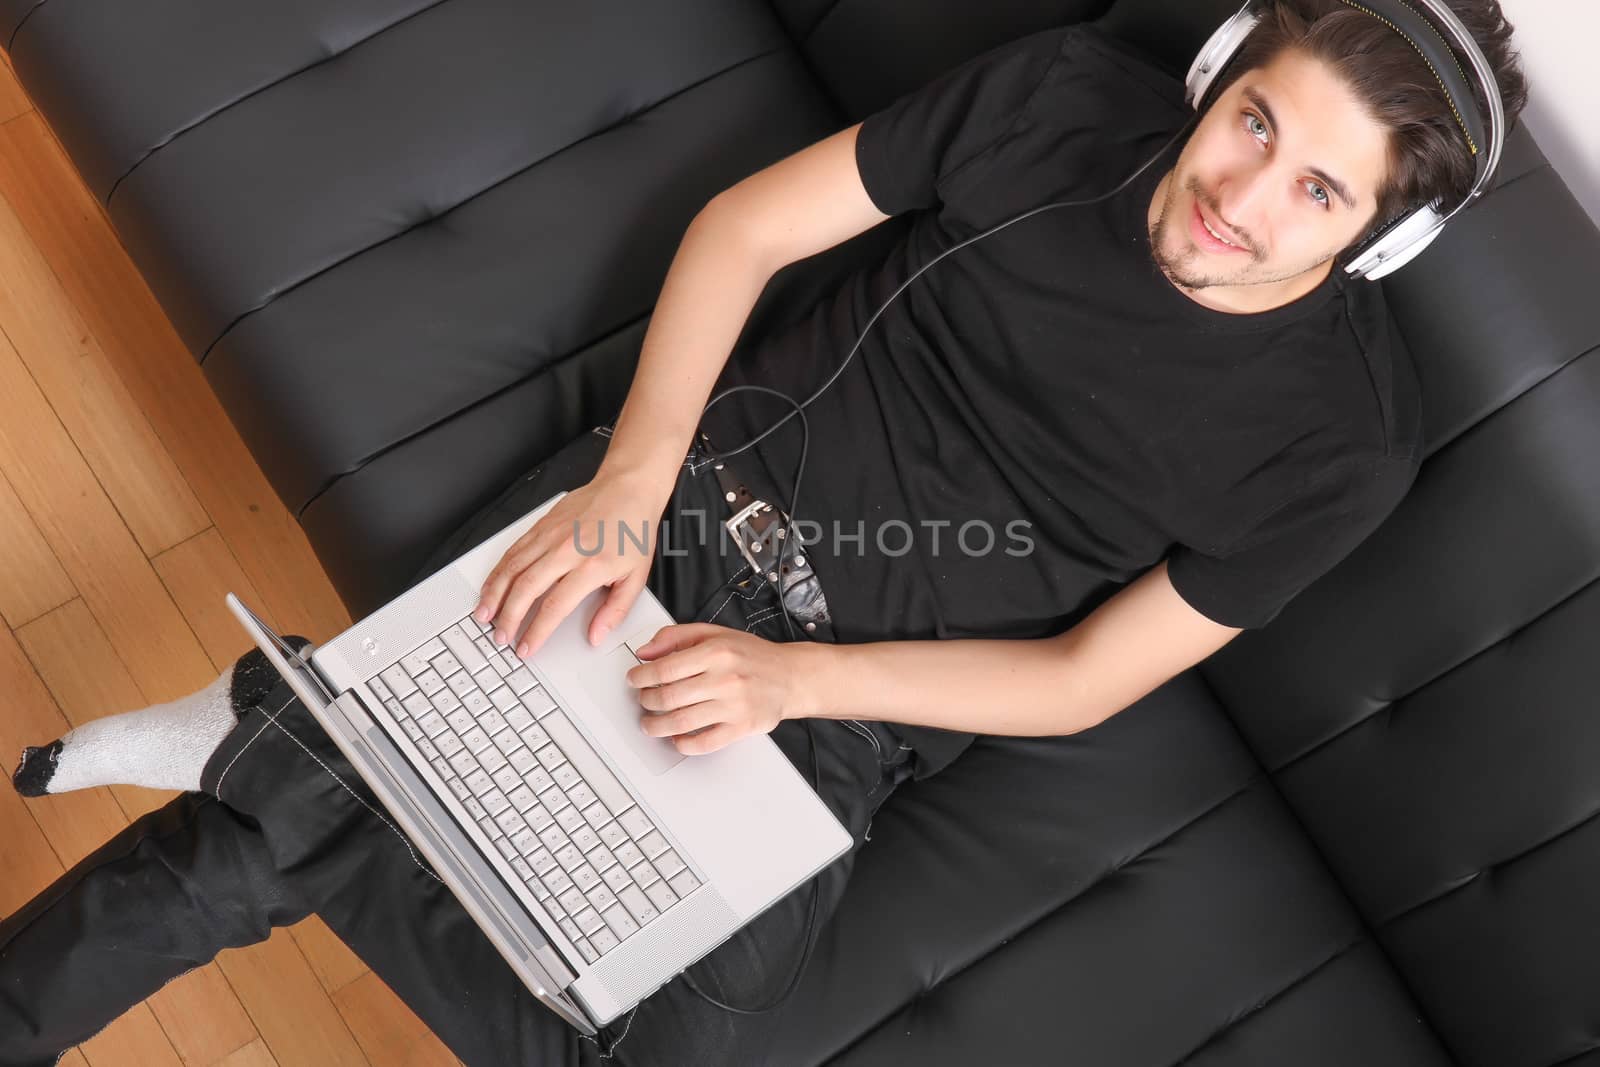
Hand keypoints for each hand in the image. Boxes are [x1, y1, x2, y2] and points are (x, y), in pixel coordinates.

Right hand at [474, 468, 671, 656]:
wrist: (628, 488)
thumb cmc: (632, 530)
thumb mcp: (637, 577)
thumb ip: (615, 611)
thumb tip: (596, 636)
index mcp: (592, 566)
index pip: (555, 606)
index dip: (537, 631)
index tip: (527, 648)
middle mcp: (567, 549)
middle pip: (526, 588)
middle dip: (508, 617)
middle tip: (501, 637)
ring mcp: (551, 535)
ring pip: (512, 568)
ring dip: (494, 594)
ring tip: (484, 615)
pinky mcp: (541, 525)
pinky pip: (513, 550)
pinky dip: (498, 571)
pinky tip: (491, 586)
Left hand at [626, 624, 810, 754]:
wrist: (790, 676)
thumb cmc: (751, 656)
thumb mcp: (714, 633)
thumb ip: (676, 637)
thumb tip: (645, 652)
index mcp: (716, 652)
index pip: (665, 669)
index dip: (641, 677)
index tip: (634, 680)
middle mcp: (725, 679)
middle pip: (669, 698)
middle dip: (646, 701)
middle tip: (643, 700)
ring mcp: (734, 706)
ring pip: (682, 723)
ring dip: (657, 727)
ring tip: (650, 724)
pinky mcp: (742, 728)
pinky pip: (704, 743)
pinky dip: (684, 745)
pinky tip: (677, 739)